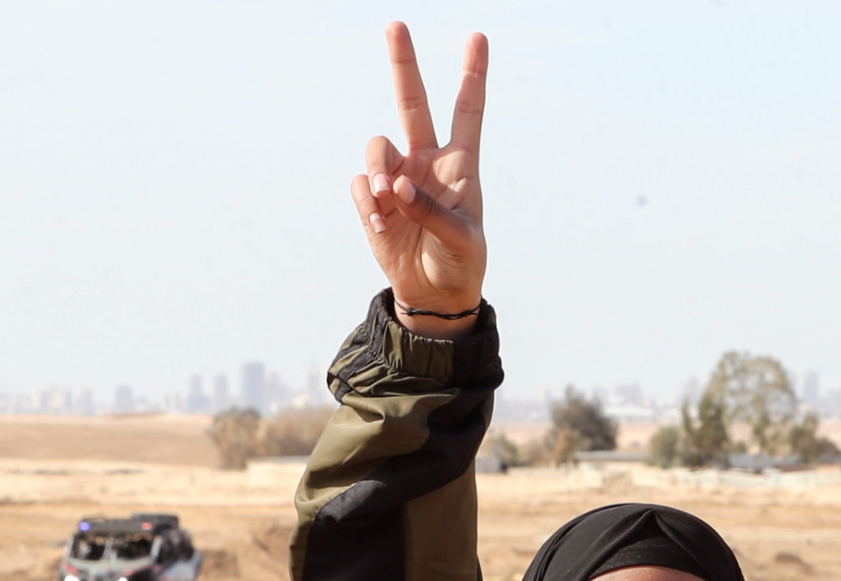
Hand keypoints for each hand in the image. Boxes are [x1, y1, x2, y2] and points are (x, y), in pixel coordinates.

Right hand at [351, 24, 487, 330]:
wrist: (433, 293)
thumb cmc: (459, 261)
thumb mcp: (460, 240)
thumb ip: (430, 210)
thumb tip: (397, 185)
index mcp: (460, 163)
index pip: (467, 111)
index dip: (472, 74)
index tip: (478, 37)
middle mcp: (426, 160)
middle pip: (412, 102)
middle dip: (403, 63)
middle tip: (395, 24)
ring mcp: (397, 176)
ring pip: (377, 149)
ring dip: (379, 172)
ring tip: (389, 203)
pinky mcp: (374, 198)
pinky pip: (362, 185)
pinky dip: (368, 203)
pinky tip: (382, 225)